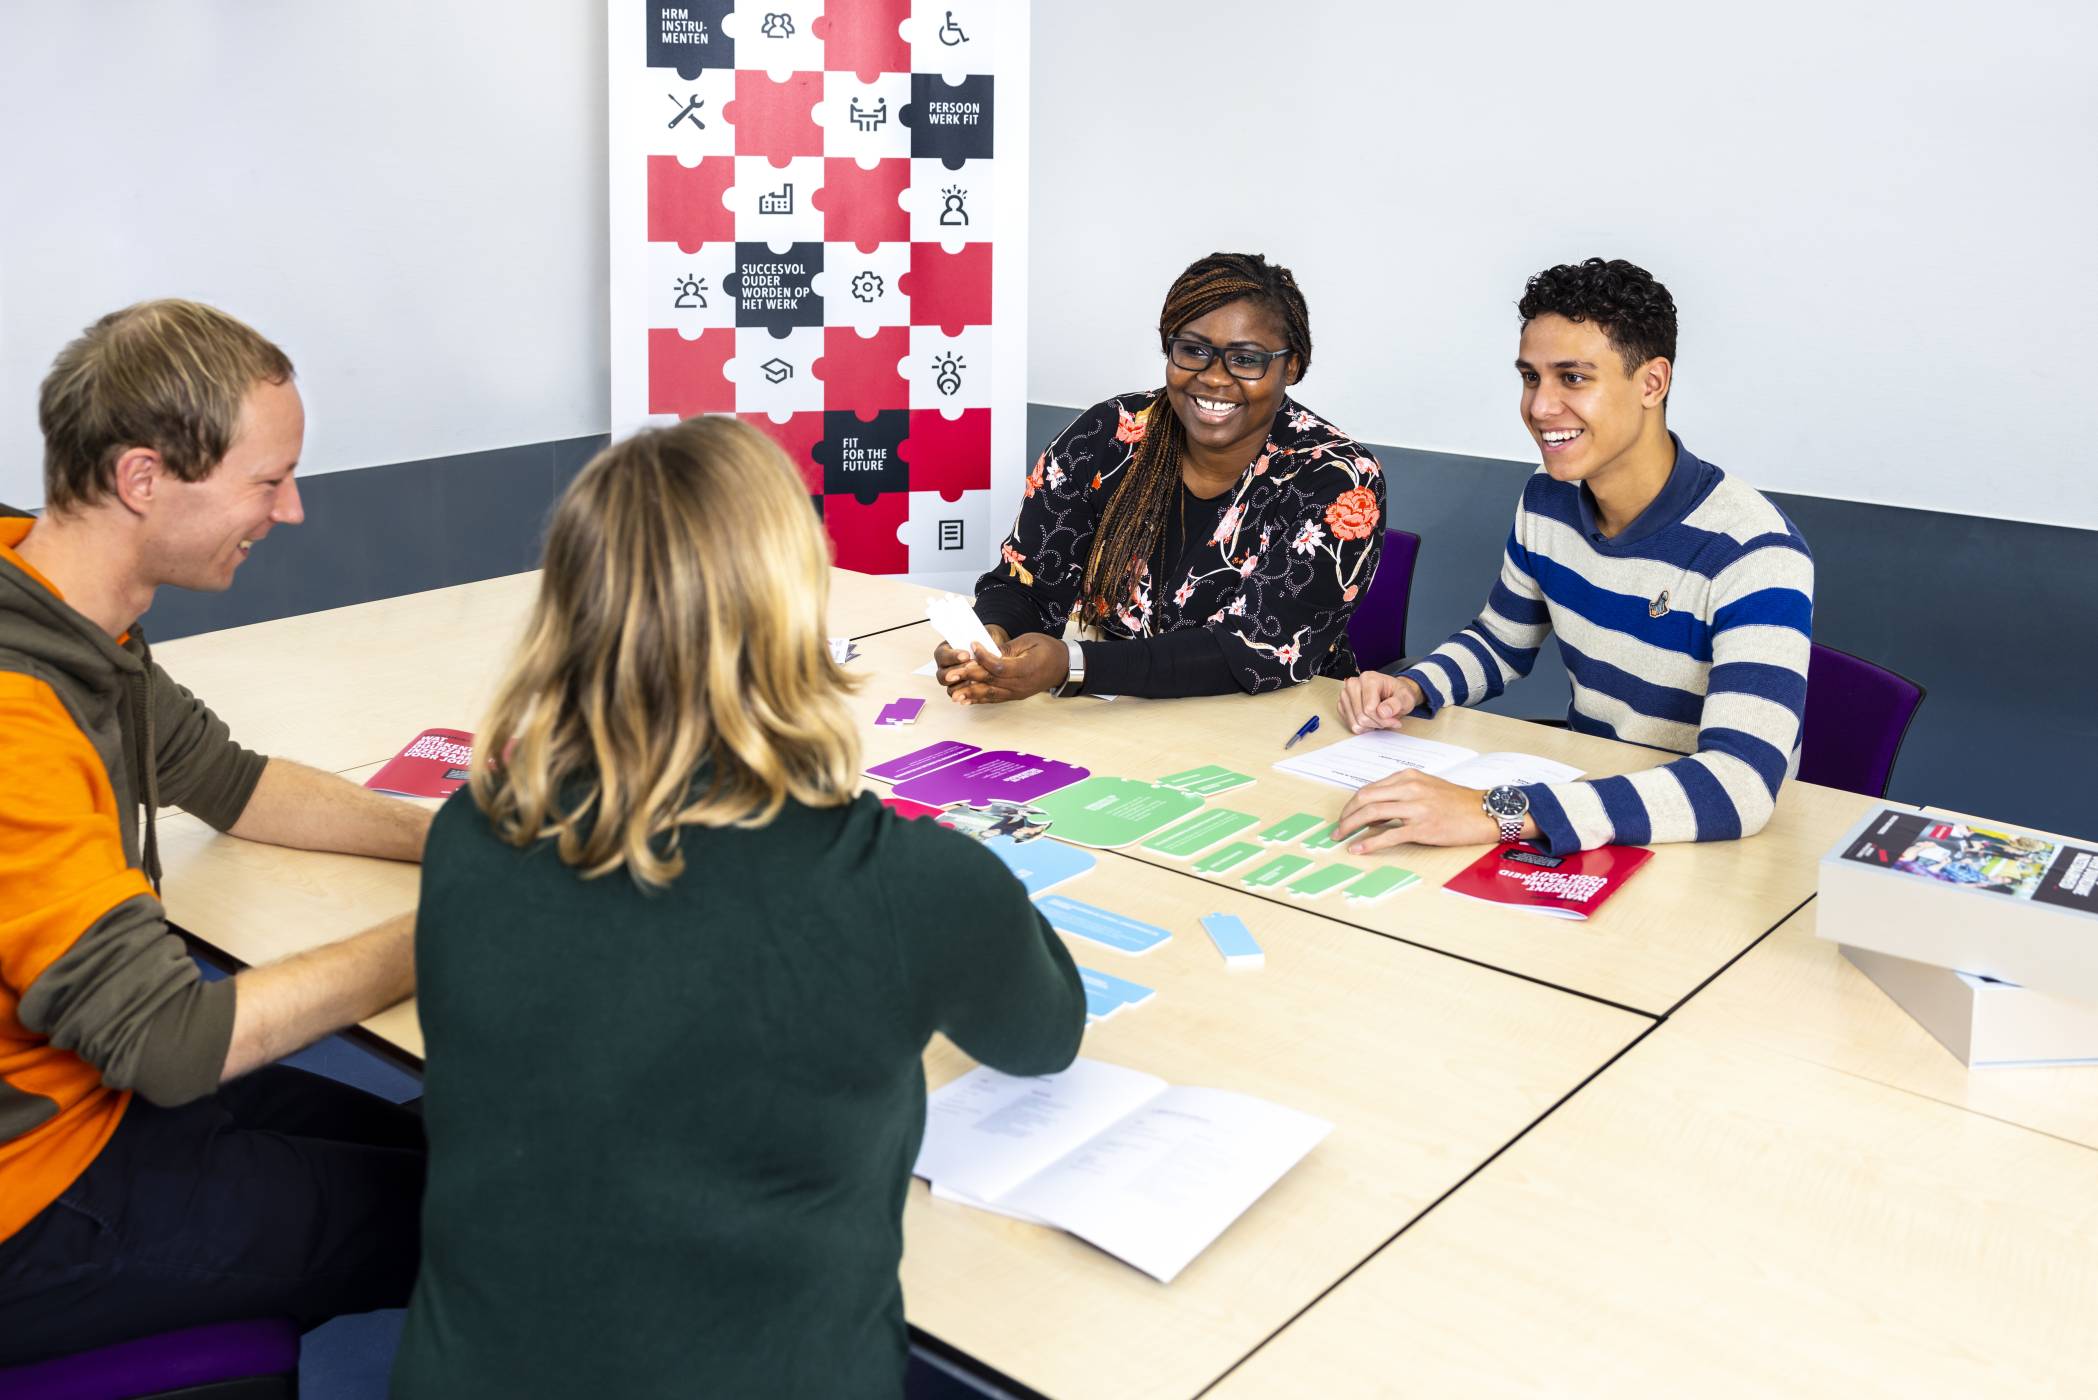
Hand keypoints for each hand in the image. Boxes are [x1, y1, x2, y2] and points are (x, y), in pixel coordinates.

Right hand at [933, 624, 1009, 689]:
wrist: (993, 649)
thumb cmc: (985, 641)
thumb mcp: (984, 636)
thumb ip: (982, 642)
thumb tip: (985, 648)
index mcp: (945, 651)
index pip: (942, 654)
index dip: (953, 656)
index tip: (966, 655)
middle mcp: (945, 667)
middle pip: (942, 675)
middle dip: (958, 672)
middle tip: (974, 667)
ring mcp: (951, 681)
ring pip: (950, 688)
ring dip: (963, 685)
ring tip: (978, 680)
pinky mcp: (960, 690)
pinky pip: (960, 697)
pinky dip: (968, 695)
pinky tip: (978, 691)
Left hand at [942, 631, 1067, 704]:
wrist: (1063, 667)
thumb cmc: (1047, 650)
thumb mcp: (1030, 641)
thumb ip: (1008, 648)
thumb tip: (987, 651)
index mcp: (1025, 668)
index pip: (998, 666)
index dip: (983, 657)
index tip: (972, 645)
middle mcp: (1019, 684)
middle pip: (990, 682)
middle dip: (969, 677)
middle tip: (951, 674)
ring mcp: (1016, 693)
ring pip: (990, 694)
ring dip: (970, 694)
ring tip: (953, 694)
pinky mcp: (1013, 696)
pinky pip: (993, 699)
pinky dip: (978, 699)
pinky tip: (964, 699)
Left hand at [1334, 771, 1498, 852]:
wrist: (1484, 812)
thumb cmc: (1457, 802)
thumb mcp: (1426, 787)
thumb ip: (1400, 794)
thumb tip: (1374, 812)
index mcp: (1408, 777)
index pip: (1370, 788)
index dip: (1352, 804)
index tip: (1346, 816)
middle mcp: (1410, 788)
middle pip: (1365, 798)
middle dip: (1346, 814)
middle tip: (1338, 828)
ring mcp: (1416, 808)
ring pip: (1372, 813)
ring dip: (1351, 826)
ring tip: (1341, 837)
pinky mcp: (1423, 828)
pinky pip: (1388, 835)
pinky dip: (1369, 843)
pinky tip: (1358, 848)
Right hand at [1338, 671, 1421, 733]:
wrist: (1393, 694)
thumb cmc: (1398, 694)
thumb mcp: (1406, 698)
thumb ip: (1397, 704)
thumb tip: (1383, 712)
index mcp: (1369, 679)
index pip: (1369, 708)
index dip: (1383, 719)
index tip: (1394, 720)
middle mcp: (1354, 684)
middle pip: (1361, 716)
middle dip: (1376, 723)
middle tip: (1387, 720)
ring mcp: (1345, 694)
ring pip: (1354, 722)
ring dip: (1369, 726)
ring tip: (1379, 719)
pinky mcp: (1342, 704)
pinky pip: (1349, 724)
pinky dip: (1362, 727)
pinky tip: (1370, 720)